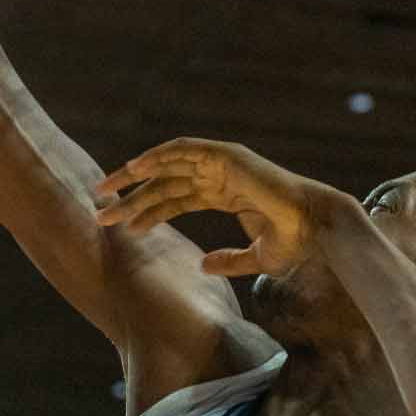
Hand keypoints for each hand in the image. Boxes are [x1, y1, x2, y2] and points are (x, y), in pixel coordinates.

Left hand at [94, 137, 351, 276]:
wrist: (314, 228)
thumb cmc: (293, 242)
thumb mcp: (255, 257)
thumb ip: (228, 260)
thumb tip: (202, 265)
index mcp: (227, 194)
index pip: (176, 199)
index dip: (148, 211)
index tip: (121, 225)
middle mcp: (221, 176)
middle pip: (166, 183)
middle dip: (131, 197)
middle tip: (101, 209)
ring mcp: (223, 164)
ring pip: (169, 167)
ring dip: (135, 176)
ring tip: (106, 190)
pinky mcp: (227, 156)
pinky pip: (185, 150)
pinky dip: (159, 155)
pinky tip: (134, 167)